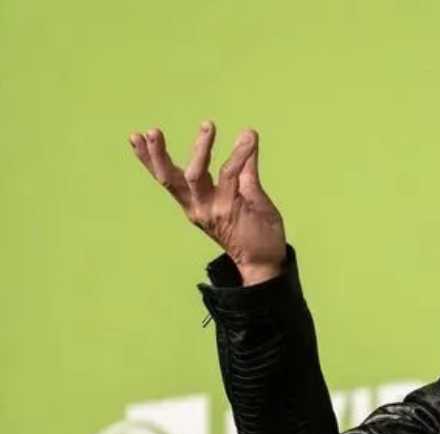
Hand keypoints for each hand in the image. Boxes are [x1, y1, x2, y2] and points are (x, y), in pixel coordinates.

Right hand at [129, 122, 285, 284]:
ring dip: (200, 148)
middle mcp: (197, 207)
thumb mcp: (247, 193)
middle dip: (156, 155)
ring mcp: (211, 209)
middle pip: (169, 179)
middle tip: (151, 131)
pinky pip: (229, 175)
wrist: (267, 261)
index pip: (167, 179)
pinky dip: (238, 154)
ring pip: (195, 174)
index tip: (134, 137)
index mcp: (194, 204)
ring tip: (207, 126)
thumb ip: (245, 166)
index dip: (148, 159)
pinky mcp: (229, 210)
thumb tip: (247, 135)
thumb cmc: (256, 231)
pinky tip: (247, 139)